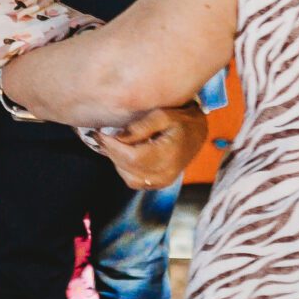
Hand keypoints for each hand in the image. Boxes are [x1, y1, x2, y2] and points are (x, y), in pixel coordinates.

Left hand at [93, 103, 207, 189]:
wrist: (198, 133)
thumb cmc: (181, 120)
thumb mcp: (162, 115)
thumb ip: (141, 127)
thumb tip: (118, 137)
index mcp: (168, 156)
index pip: (132, 157)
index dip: (113, 147)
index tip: (100, 133)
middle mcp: (165, 173)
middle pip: (127, 168)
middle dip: (111, 151)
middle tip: (101, 136)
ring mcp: (162, 181)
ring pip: (128, 177)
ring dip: (117, 160)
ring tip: (112, 143)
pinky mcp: (158, 183)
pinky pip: (134, 181)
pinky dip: (125, 168)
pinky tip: (124, 153)